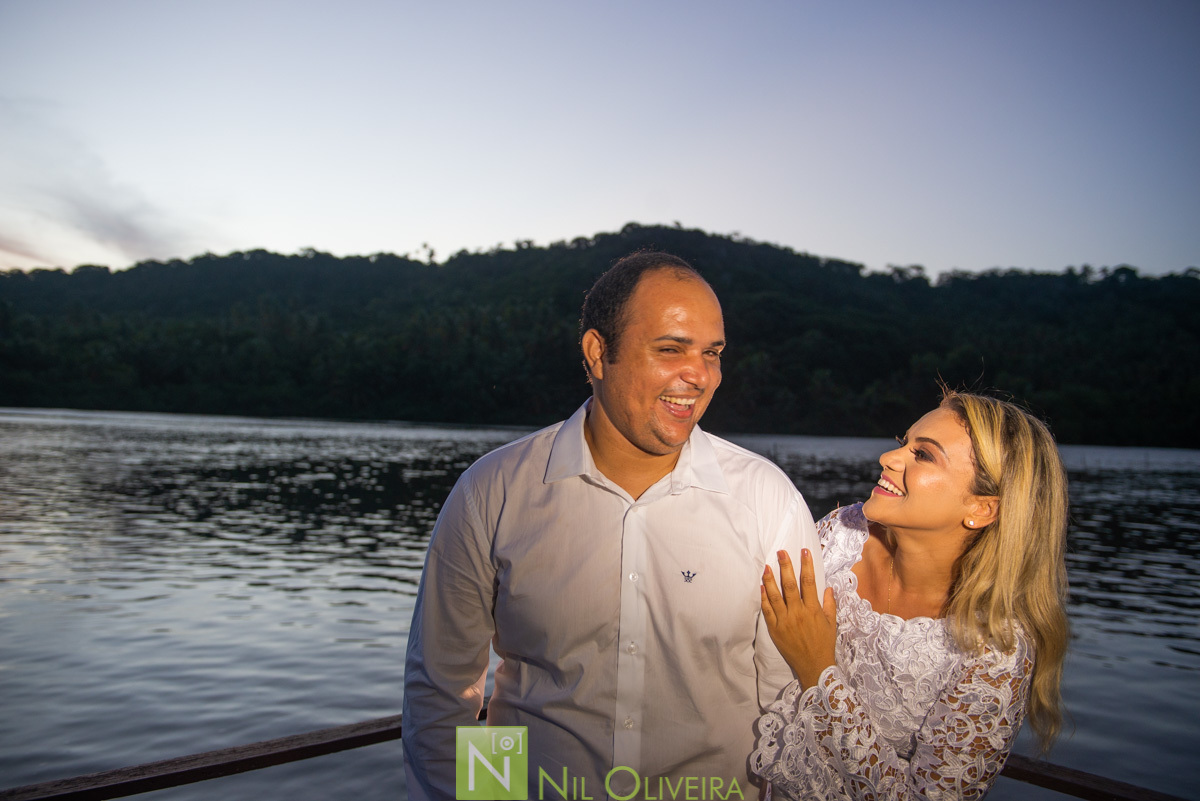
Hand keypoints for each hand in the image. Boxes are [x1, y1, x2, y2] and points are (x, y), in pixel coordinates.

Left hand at [761, 548, 837, 689]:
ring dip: (770, 579)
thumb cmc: (824, 644)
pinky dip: (764, 598)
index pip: (809, 582)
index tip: (804, 551)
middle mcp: (798, 613)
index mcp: (813, 609)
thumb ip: (829, 605)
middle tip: (780, 552)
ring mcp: (785, 621)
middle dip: (785, 566)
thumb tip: (828, 588)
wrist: (814, 666)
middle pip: (790, 585)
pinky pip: (768, 611)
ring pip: (775, 596)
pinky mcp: (775, 629)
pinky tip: (761, 587)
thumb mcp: (831, 624)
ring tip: (767, 566)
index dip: (806, 565)